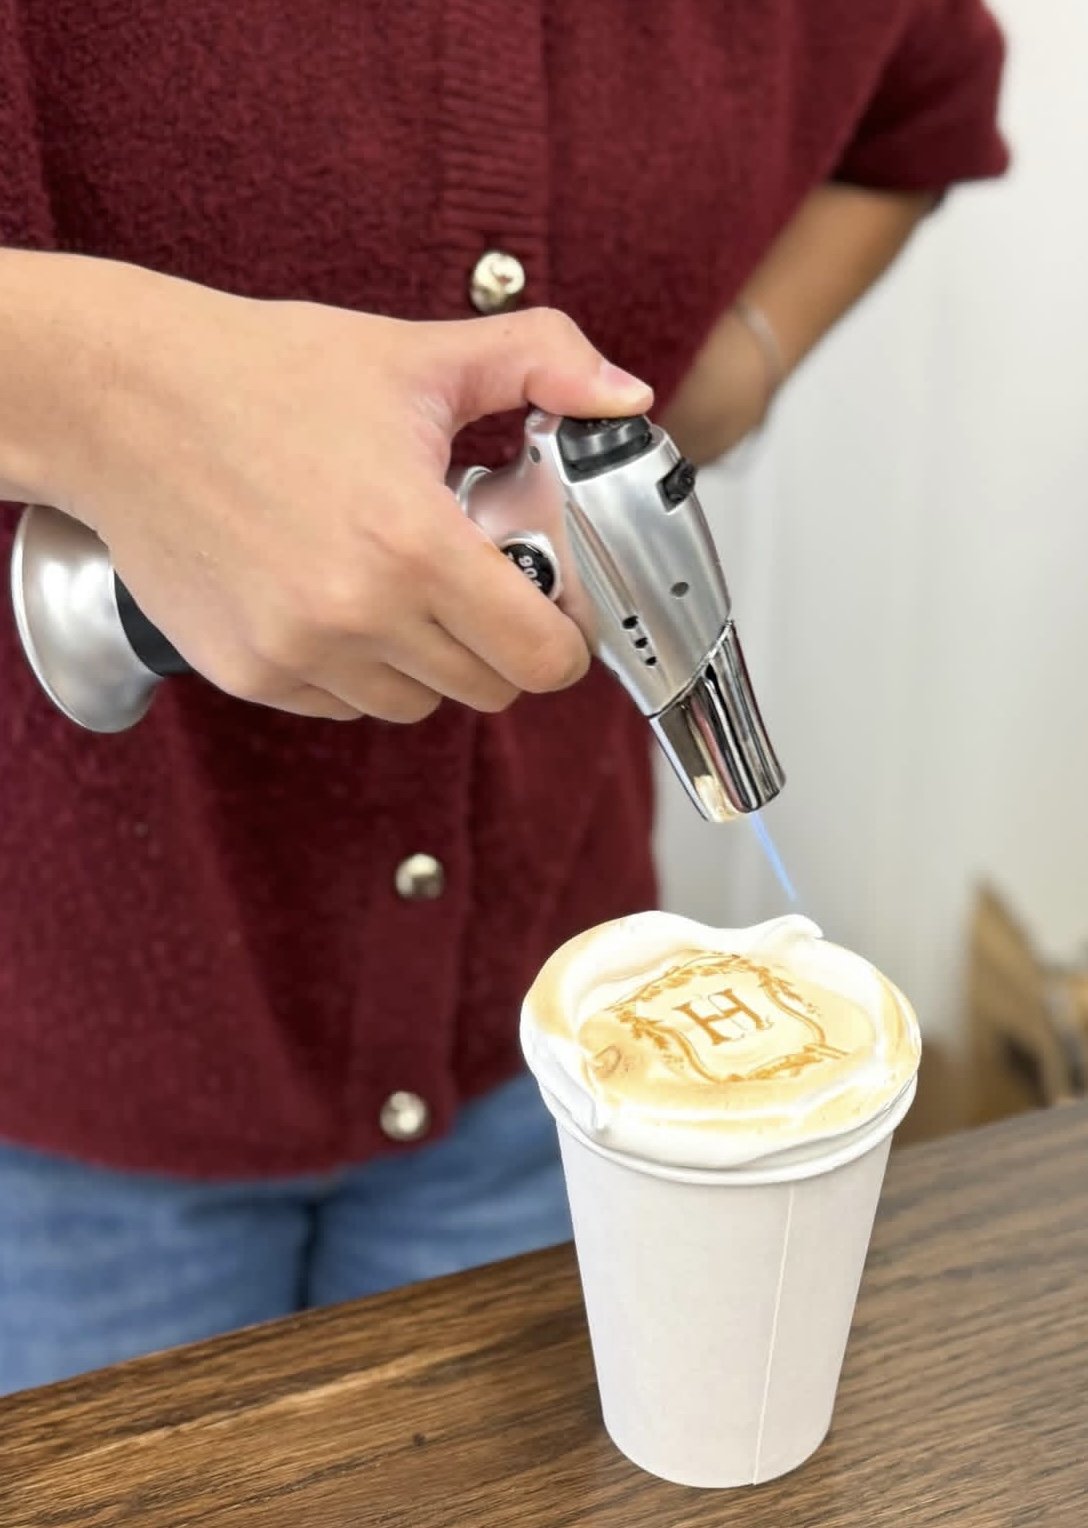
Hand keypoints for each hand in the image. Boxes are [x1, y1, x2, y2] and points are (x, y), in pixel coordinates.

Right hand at [23, 258, 651, 721]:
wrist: (123, 401)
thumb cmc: (262, 375)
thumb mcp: (416, 356)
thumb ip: (540, 361)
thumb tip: (625, 394)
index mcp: (412, 542)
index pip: (539, 657)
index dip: (564, 638)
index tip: (553, 608)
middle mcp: (355, 615)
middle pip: (488, 690)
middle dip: (501, 643)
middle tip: (478, 581)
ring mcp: (296, 653)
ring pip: (415, 704)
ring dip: (429, 659)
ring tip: (399, 582)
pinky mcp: (249, 673)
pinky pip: (344, 704)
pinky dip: (359, 667)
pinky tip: (338, 596)